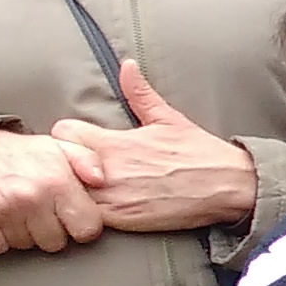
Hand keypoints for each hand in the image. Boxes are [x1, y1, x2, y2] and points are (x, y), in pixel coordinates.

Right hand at [0, 127, 106, 253]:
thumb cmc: (24, 153)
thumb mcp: (61, 148)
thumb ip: (89, 162)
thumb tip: (101, 181)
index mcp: (57, 181)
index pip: (87, 229)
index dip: (83, 226)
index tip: (74, 217)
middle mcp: (31, 198)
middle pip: (56, 243)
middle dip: (54, 232)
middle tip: (44, 213)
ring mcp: (3, 209)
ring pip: (28, 246)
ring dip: (27, 234)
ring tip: (23, 212)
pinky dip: (1, 238)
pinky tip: (3, 220)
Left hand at [43, 63, 258, 233]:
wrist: (228, 188)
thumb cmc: (200, 153)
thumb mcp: (169, 119)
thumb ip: (140, 93)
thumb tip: (127, 64)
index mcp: (115, 142)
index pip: (62, 134)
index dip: (66, 138)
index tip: (77, 144)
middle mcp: (108, 170)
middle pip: (57, 165)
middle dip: (64, 165)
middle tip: (76, 168)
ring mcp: (112, 198)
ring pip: (68, 194)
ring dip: (74, 191)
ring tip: (86, 188)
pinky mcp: (121, 220)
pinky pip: (86, 217)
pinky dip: (87, 212)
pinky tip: (101, 206)